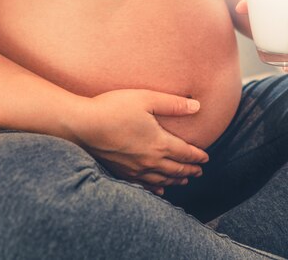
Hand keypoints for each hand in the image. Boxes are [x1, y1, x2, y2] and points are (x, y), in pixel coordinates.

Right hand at [67, 89, 208, 195]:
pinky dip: (156, 187)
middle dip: (190, 170)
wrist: (82, 125)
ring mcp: (135, 169)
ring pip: (162, 179)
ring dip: (176, 179)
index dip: (197, 156)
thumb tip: (197, 106)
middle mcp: (150, 160)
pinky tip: (160, 189)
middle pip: (176, 169)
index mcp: (159, 143)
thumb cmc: (114, 107)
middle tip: (199, 171)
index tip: (205, 158)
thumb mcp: (147, 99)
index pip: (185, 153)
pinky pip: (144, 185)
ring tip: (184, 180)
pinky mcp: (121, 172)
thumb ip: (173, 104)